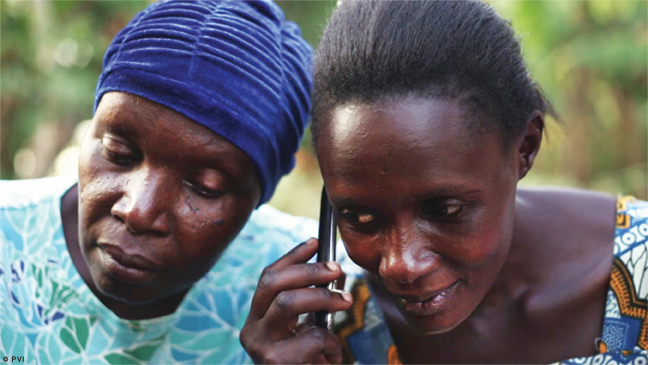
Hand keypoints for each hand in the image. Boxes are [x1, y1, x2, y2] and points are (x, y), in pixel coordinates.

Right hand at [240, 238, 352, 363]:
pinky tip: (332, 358)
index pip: (268, 277)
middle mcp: (251, 332)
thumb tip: (334, 271)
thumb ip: (313, 304)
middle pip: (273, 283)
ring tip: (346, 302)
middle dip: (308, 270)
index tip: (316, 241)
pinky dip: (332, 343)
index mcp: (256, 320)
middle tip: (337, 269)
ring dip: (324, 297)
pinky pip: (313, 336)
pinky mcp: (277, 363)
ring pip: (289, 302)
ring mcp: (261, 348)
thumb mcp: (307, 331)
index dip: (292, 256)